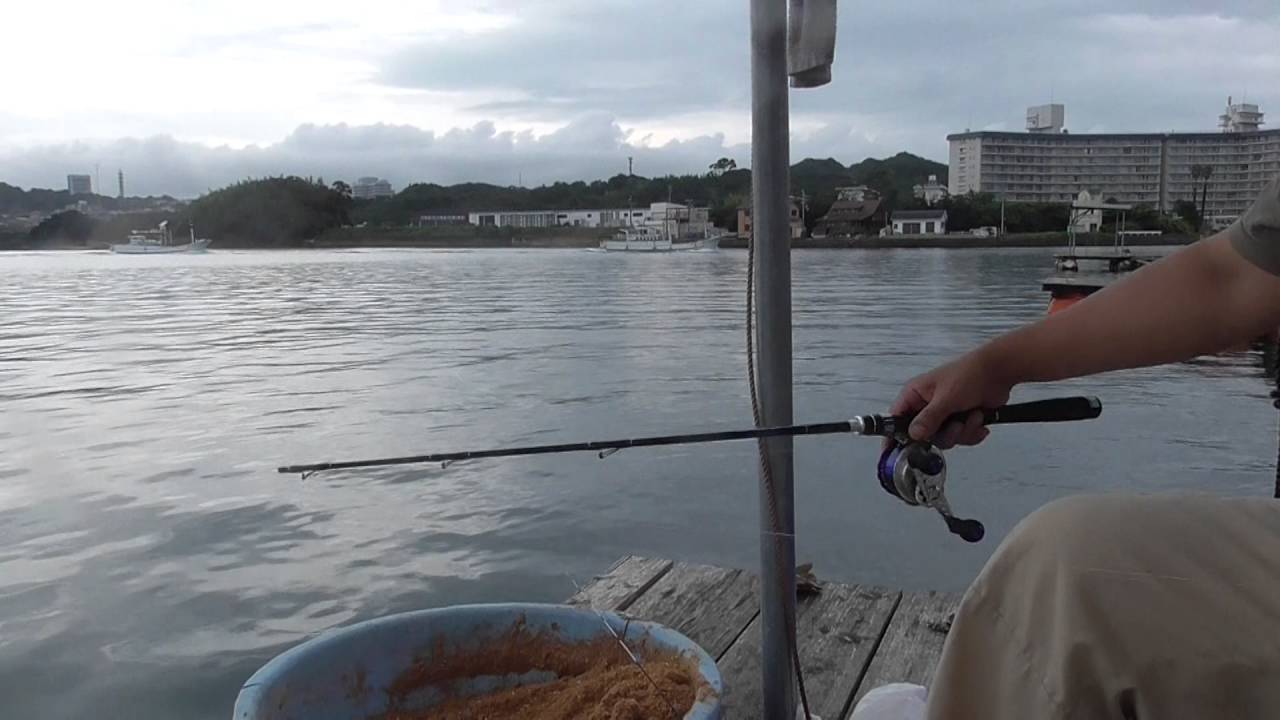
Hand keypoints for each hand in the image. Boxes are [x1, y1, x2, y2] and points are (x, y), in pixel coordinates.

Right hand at [891, 349, 1014, 448]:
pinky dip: (972, 432)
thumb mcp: (946, 398)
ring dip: (962, 432)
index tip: (895, 453)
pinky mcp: (960, 421)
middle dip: (944, 434)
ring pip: (944, 439)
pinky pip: (960, 438)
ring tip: (971, 416)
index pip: (896, 419)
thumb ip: (929, 418)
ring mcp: (944, 415)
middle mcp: (927, 406)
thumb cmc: (969, 374)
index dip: (894, 437)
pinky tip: (978, 418)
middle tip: (955, 425)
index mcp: (915, 395)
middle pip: (924, 436)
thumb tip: (914, 434)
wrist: (998, 372)